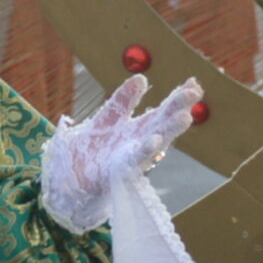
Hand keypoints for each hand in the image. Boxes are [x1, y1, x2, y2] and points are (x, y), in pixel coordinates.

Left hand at [40, 74, 205, 234]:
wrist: (67, 185)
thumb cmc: (86, 152)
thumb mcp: (102, 120)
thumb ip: (120, 102)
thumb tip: (141, 78)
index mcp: (133, 129)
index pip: (158, 110)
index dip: (175, 97)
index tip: (193, 82)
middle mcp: (136, 143)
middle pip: (161, 122)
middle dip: (178, 107)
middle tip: (196, 90)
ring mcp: (129, 158)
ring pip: (155, 142)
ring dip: (170, 130)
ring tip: (186, 116)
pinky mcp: (118, 172)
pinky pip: (134, 161)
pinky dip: (144, 151)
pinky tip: (155, 140)